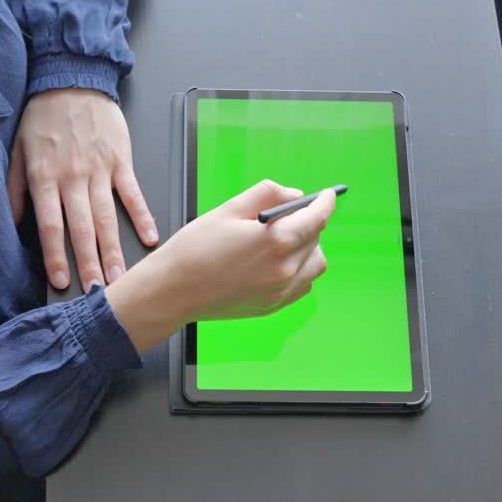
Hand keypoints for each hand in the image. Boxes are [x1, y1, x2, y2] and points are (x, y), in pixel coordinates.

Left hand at [7, 88, 157, 290]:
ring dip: (114, 249)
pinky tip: (150, 237)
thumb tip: (12, 221)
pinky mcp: (120, 160)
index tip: (62, 281)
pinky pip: (132, 193)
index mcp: (45, 177)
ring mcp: (99, 169)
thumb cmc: (44, 115)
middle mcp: (73, 177)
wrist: (72, 78)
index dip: (55, 256)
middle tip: (98, 292)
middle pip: (82, 228)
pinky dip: (142, 215)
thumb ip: (14, 188)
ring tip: (120, 276)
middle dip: (89, 263)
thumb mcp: (18, 150)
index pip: (51, 225)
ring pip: (107, 217)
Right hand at [105, 180, 334, 349]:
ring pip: (315, 264)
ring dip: (307, 248)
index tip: (328, 195)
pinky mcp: (273, 306)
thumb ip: (267, 195)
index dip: (326, 203)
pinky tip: (276, 262)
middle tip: (290, 214)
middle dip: (309, 222)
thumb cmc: (194, 249)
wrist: (172, 291)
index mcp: (275, 241)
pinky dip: (299, 270)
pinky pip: (303, 285)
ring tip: (282, 240)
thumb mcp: (228, 209)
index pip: (317, 218)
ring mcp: (280, 291)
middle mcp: (284, 269)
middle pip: (316, 238)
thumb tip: (296, 196)